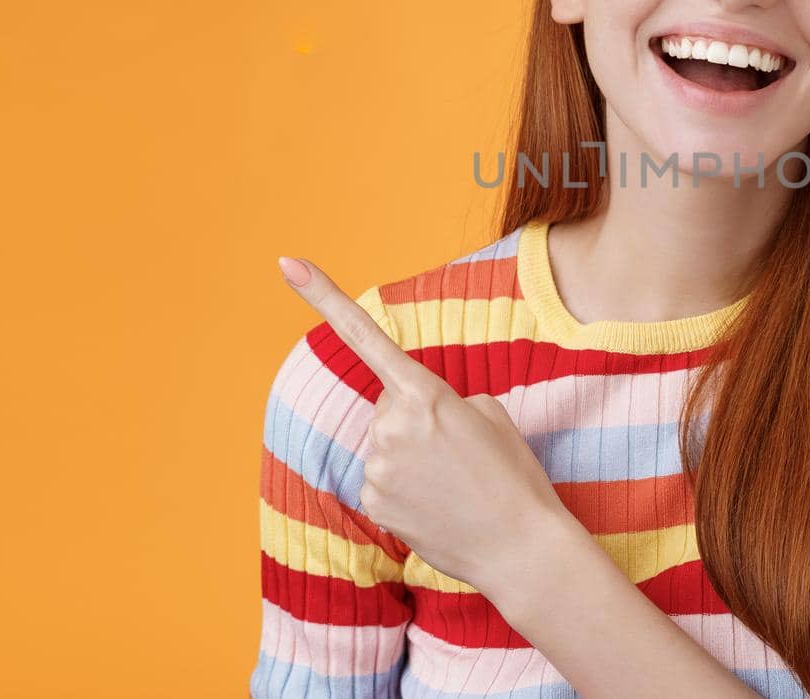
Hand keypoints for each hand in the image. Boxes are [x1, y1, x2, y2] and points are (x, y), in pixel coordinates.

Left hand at [276, 254, 577, 597]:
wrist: (520, 546)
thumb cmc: (514, 475)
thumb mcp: (490, 414)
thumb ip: (442, 400)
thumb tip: (412, 418)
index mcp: (426, 393)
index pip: (367, 338)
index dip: (325, 297)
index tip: (288, 263)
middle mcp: (392, 426)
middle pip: (388, 406)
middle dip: (415, 419)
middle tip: (458, 451)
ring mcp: (377, 467)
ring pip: (384, 445)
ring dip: (411, 457)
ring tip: (453, 482)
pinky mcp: (372, 502)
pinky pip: (381, 480)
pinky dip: (405, 489)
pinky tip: (437, 504)